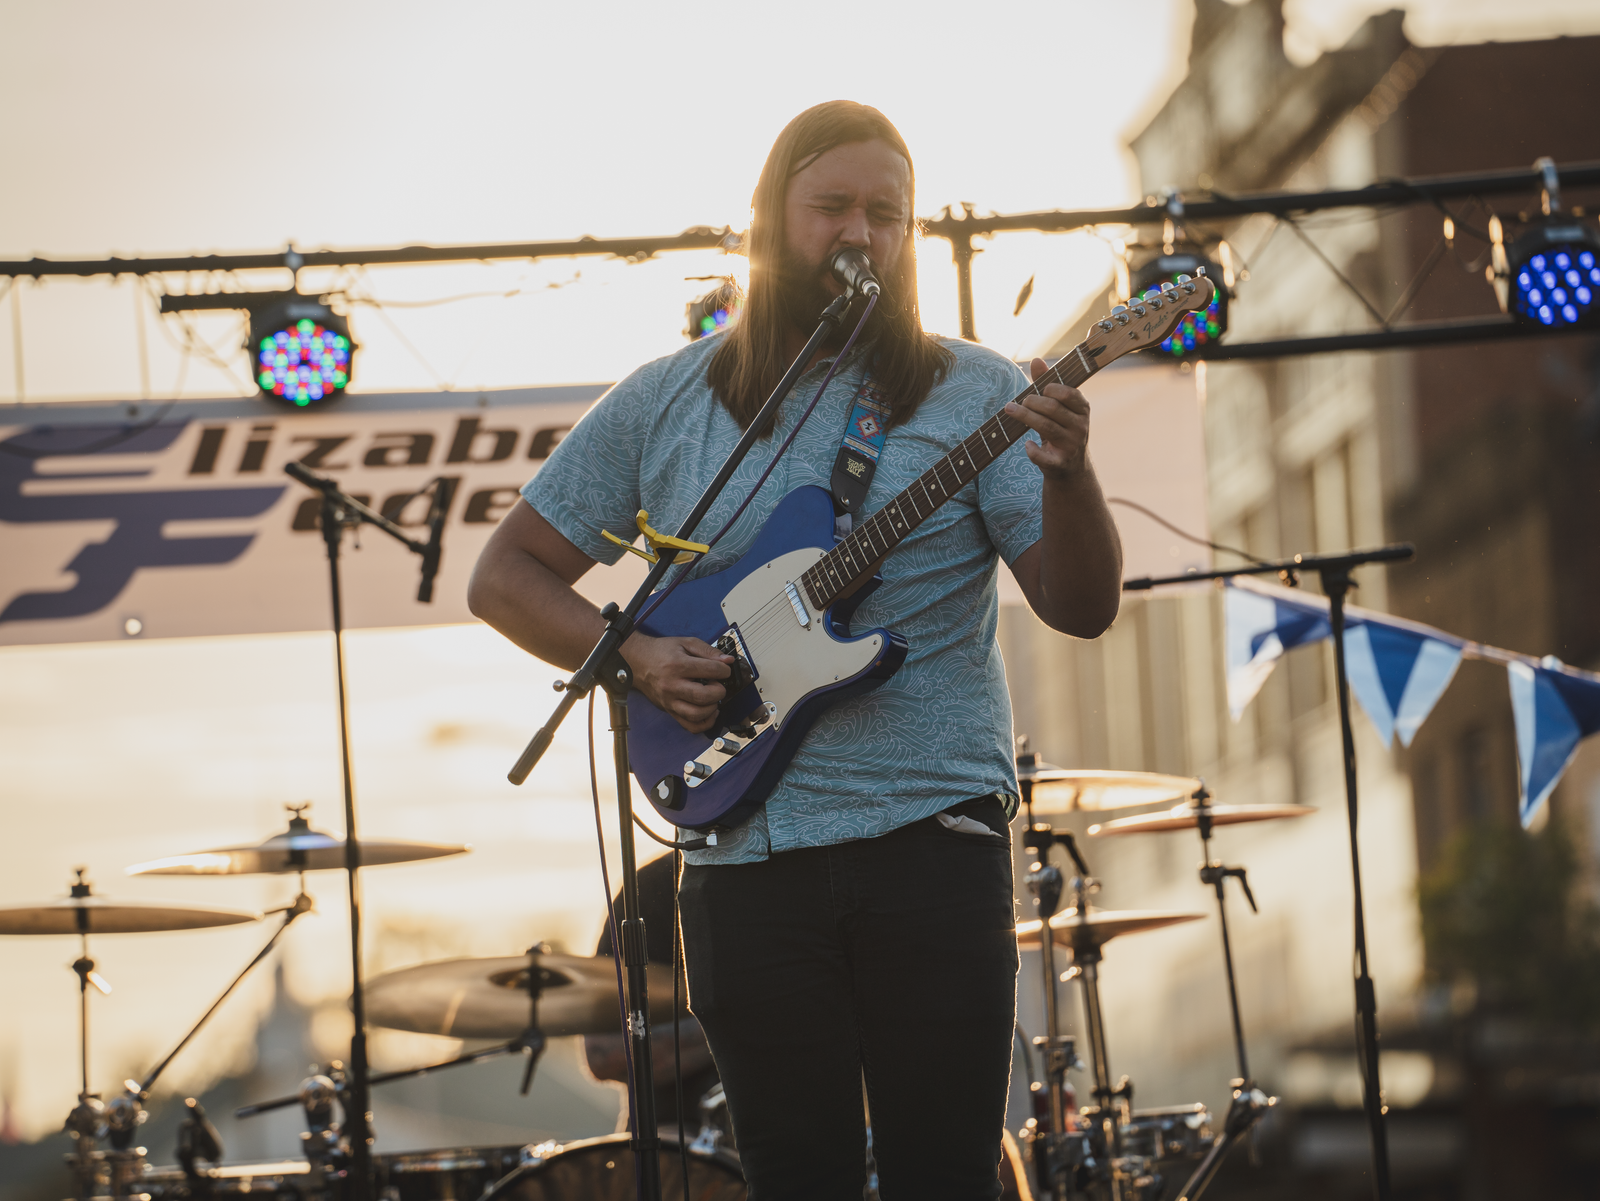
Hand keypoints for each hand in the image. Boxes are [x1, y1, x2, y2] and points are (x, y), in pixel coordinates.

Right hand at [622, 633, 733, 732]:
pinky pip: (690, 726)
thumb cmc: (661, 652)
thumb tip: (728, 661)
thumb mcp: (685, 643)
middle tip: (719, 684)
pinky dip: (705, 723)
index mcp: (677, 665)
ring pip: (697, 714)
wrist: (638, 663)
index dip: (724, 670)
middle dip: (719, 691)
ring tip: (713, 698)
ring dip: (712, 708)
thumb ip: (708, 651)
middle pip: (704, 696)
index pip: (710, 670)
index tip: (724, 669)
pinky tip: (710, 712)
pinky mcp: (669, 711)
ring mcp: (670, 701)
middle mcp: (672, 686)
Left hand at [1004, 357, 1090, 480]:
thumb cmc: (1061, 429)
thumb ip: (1047, 384)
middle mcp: (1080, 427)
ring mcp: (1071, 446)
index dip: (1052, 388)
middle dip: (1032, 402)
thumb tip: (1036, 359)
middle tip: (1019, 401)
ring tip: (1009, 410)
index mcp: (1082, 410)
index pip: (1070, 394)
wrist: (1070, 468)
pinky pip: (1043, 456)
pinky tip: (1027, 444)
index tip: (1040, 389)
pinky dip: (1032, 450)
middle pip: (1053, 409)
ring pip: (1046, 427)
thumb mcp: (1058, 408)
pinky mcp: (1060, 463)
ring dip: (1024, 417)